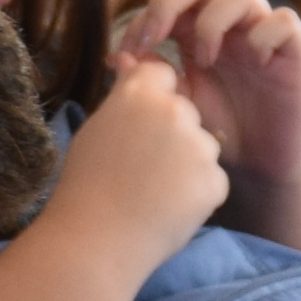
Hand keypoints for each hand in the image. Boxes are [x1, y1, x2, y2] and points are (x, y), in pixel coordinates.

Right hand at [56, 42, 228, 243]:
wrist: (97, 240)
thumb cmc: (85, 185)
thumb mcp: (96, 128)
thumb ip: (123, 96)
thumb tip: (129, 60)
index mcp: (140, 93)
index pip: (162, 74)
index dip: (152, 100)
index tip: (139, 126)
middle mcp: (174, 110)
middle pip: (185, 112)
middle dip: (173, 134)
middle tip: (143, 167)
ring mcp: (198, 146)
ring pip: (202, 146)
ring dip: (188, 163)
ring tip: (154, 191)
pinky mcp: (215, 180)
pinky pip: (211, 180)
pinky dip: (196, 194)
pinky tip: (169, 208)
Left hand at [113, 0, 300, 198]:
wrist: (259, 162)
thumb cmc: (217, 128)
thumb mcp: (176, 103)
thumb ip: (149, 78)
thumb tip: (116, 58)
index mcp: (194, 26)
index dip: (144, 16)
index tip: (127, 52)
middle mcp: (227, 21)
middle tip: (158, 38)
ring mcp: (260, 31)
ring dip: (214, 21)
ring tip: (204, 61)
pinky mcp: (293, 50)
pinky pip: (284, 21)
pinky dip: (264, 35)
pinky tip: (254, 64)